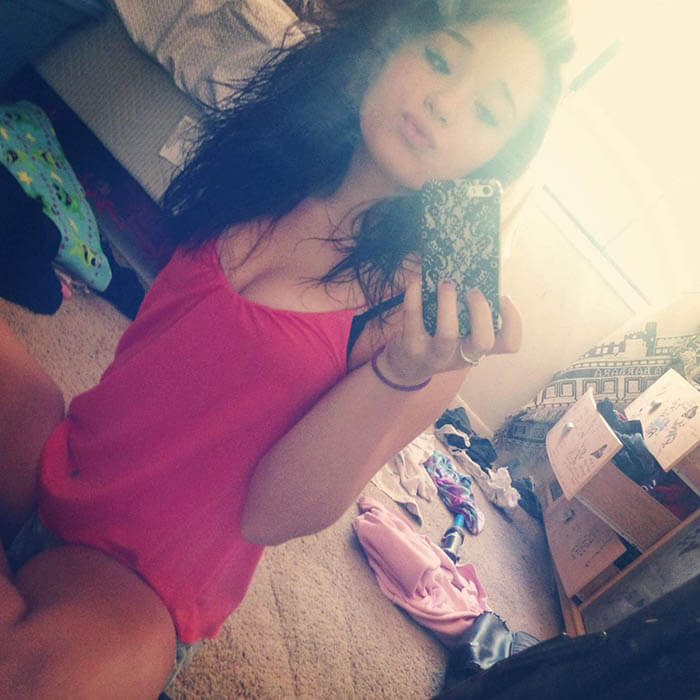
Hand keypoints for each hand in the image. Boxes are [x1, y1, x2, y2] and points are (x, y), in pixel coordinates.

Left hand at [375, 276, 521, 384]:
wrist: (407, 366)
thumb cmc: (438, 339)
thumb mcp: (460, 332)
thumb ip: (472, 309)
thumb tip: (480, 266)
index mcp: (478, 348)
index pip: (509, 343)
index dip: (512, 320)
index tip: (503, 298)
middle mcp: (461, 355)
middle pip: (483, 341)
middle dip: (481, 312)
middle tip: (473, 291)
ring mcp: (436, 354)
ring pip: (447, 334)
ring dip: (448, 304)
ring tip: (446, 283)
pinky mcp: (412, 347)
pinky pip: (414, 320)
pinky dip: (415, 297)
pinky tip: (417, 283)